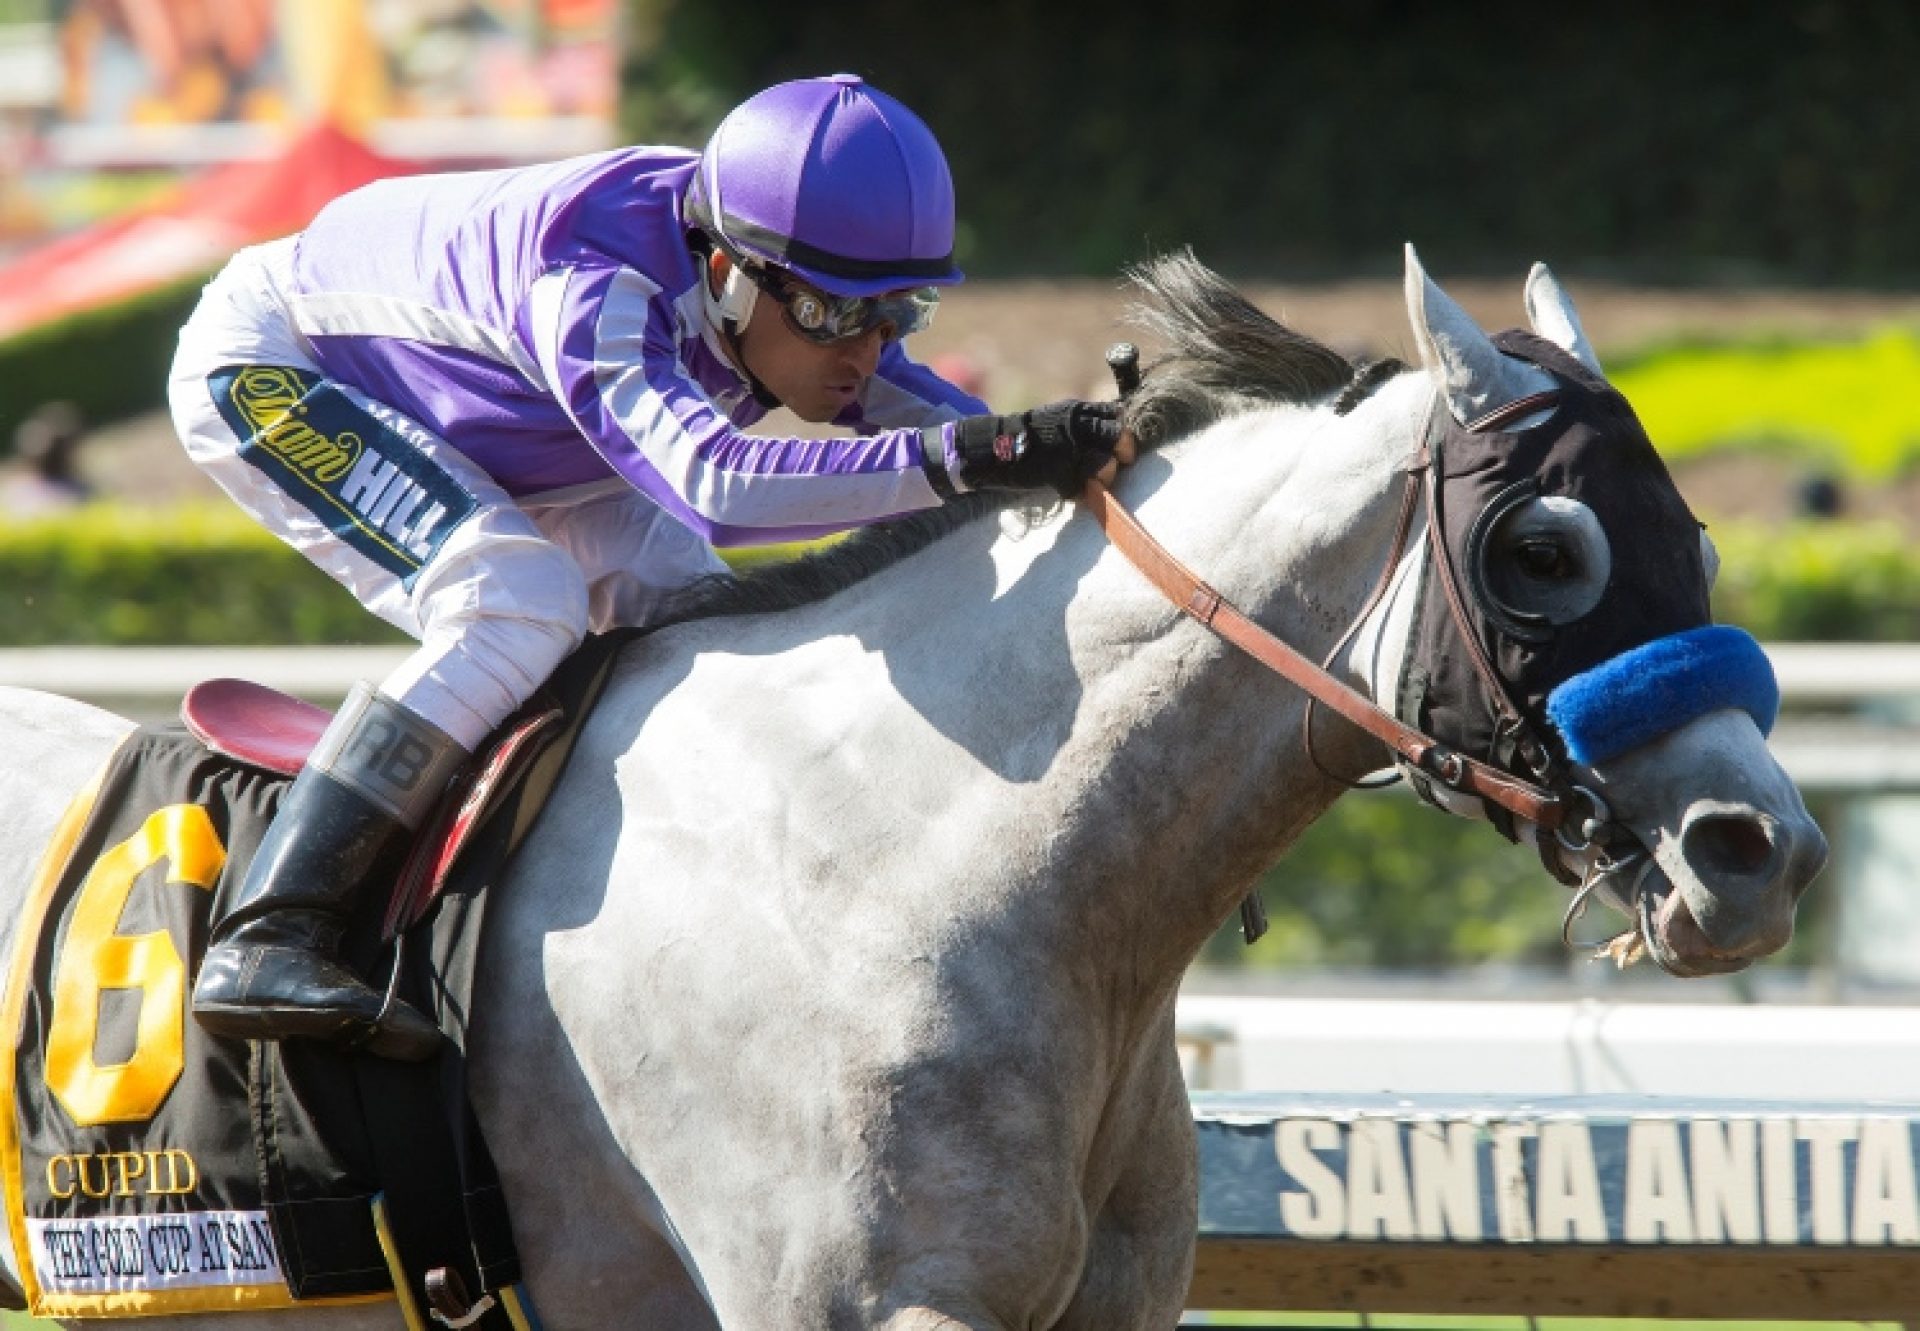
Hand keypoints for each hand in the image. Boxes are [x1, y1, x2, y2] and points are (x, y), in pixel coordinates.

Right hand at [954, 399, 1128, 497]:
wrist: (995, 446)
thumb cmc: (1030, 435)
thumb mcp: (1058, 417)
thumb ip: (1083, 422)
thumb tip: (1112, 431)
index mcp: (1076, 411)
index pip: (1116, 415)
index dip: (1122, 431)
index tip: (1119, 442)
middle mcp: (1076, 427)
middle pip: (1119, 438)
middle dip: (1124, 452)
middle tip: (1119, 462)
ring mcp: (1068, 450)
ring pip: (1106, 466)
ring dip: (1104, 477)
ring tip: (1093, 481)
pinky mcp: (1058, 473)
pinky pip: (1080, 489)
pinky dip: (1077, 493)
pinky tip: (1068, 488)